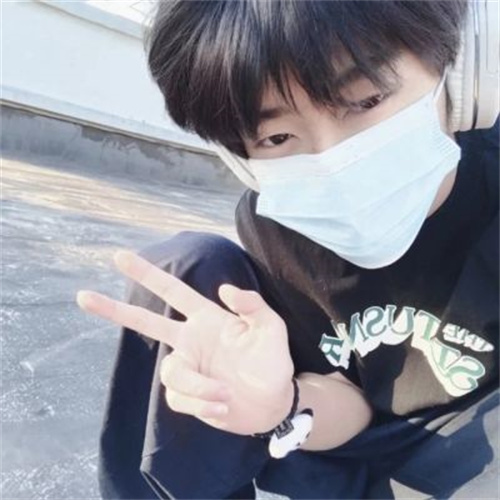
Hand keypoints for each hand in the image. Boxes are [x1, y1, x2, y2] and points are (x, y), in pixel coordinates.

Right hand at [76, 249, 294, 434]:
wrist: (272, 402)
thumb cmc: (271, 361)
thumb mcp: (271, 328)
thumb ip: (253, 305)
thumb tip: (223, 289)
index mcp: (206, 319)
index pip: (173, 292)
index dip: (147, 274)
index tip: (120, 257)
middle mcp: (190, 340)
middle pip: (145, 323)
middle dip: (115, 310)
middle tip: (83, 296)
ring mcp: (187, 368)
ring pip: (171, 373)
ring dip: (199, 386)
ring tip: (225, 394)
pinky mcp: (186, 396)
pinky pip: (180, 398)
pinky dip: (203, 403)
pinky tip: (223, 405)